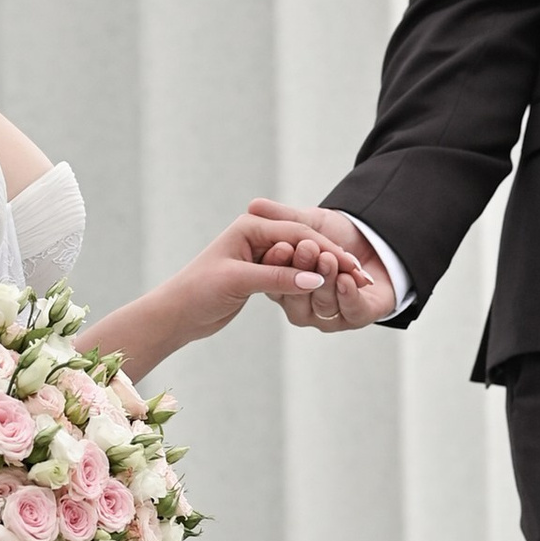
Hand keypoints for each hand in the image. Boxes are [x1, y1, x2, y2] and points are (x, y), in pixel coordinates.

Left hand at [87, 213, 374, 379]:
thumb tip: (317, 278)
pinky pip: (293, 273)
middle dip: (335, 260)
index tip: (355, 268)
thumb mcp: (240, 281)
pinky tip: (332, 291)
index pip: (300, 235)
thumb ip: (278, 277)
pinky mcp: (259, 273)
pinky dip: (312, 281)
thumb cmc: (199, 291)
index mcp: (251, 227)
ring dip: (327, 272)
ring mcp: (259, 254)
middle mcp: (257, 235)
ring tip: (354, 285)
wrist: (176, 313)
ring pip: (302, 259)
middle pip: (305, 244)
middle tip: (363, 277)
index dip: (329, 252)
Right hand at [245, 199, 394, 332]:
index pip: (274, 278)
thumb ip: (284, 217)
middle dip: (302, 269)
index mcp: (284, 284)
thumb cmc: (338, 234)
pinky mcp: (354, 318)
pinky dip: (348, 295)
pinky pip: (349, 311)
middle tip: (307, 248)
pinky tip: (347, 279)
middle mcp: (301, 305)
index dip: (278, 263)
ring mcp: (326, 316)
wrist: (378, 242)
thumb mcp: (309, 221)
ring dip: (326, 279)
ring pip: (322, 303)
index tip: (281, 246)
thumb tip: (254, 205)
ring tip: (330, 258)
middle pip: (296, 294)